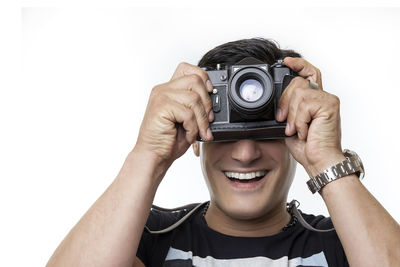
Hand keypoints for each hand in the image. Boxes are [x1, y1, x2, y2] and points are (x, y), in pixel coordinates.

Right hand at [134, 62, 213, 167]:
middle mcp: (163, 89)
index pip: (187, 68)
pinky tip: (188, 135)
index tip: (210, 92)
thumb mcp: (186, 118)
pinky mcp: (161, 108)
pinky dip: (192, 128)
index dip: (203, 77)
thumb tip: (214, 99)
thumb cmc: (168, 139)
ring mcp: (161, 97)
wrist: (154, 155)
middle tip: (208, 121)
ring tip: (198, 132)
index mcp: (169, 89)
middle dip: (207, 103)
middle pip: (195, 80)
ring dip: (201, 120)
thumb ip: (195, 105)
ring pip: (194, 98)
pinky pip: (188, 113)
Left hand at [277, 57, 345, 176]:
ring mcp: (328, 99)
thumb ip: (287, 109)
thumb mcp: (290, 124)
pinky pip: (304, 104)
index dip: (298, 64)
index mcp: (314, 100)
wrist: (319, 161)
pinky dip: (299, 120)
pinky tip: (305, 131)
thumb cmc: (307, 147)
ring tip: (297, 130)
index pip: (309, 73)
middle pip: (297, 82)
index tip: (286, 62)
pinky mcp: (330, 105)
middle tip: (283, 121)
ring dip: (292, 115)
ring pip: (299, 93)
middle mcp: (323, 97)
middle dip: (284, 102)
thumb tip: (274, 102)